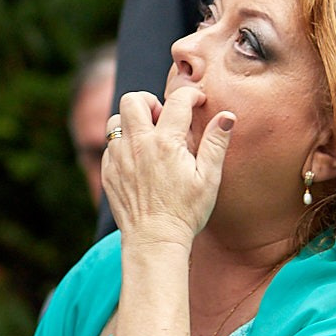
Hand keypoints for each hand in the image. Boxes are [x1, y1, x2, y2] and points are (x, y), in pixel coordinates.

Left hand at [100, 88, 230, 250]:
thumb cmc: (186, 211)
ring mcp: (118, 157)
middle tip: (164, 118)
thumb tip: (226, 116)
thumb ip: (215, 143)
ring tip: (150, 137)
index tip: (198, 101)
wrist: (154, 240)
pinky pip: (110, 145)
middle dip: (150, 101)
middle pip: (132, 99)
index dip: (191, 95)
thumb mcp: (209, 179)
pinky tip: (139, 160)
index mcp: (165, 143)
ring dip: (132, 121)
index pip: (177, 101)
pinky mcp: (108, 171)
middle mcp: (137, 145)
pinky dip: (124, 144)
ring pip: (116, 119)